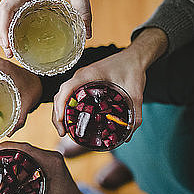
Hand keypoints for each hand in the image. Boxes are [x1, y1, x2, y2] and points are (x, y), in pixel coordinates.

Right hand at [0, 0, 91, 57]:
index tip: (8, 44)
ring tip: (11, 49)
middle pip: (0, 13)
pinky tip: (16, 37)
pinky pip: (10, 11)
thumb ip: (84, 10)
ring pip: (2, 13)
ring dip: (3, 30)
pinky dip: (8, 25)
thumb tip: (87, 35)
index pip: (6, 7)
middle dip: (1, 34)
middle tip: (11, 53)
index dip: (3, 27)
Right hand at [0, 142, 82, 193]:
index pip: (25, 148)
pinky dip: (20, 160)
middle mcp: (53, 158)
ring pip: (28, 151)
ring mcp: (52, 159)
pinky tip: (9, 169)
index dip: (7, 147)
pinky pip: (32, 156)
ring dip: (12, 155)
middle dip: (6, 150)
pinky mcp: (51, 163)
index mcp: (51, 164)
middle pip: (25, 147)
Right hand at [51, 28, 168, 136]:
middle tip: (63, 132)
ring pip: (63, 94)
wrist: (135, 57)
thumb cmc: (133, 69)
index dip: (60, 105)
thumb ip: (135, 114)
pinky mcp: (85, 82)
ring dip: (60, 111)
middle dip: (57, 114)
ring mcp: (81, 78)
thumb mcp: (136, 93)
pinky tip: (72, 119)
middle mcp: (81, 75)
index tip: (61, 122)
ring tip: (64, 129)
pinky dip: (67, 106)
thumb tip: (128, 136)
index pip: (67, 88)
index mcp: (90, 74)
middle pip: (61, 94)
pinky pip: (70, 94)